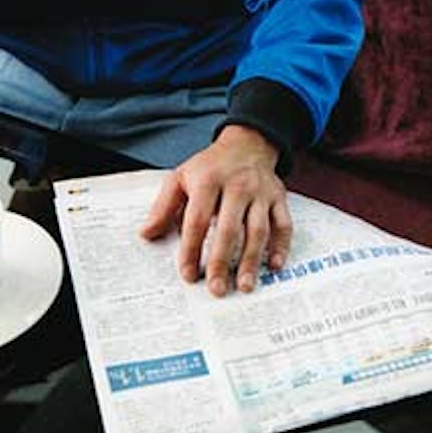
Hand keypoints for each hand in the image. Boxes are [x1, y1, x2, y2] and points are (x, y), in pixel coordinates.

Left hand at [139, 126, 292, 296]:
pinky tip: (274, 266)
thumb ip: (163, 207)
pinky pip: (284, 224)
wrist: (247, 143)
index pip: (197, 220)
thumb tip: (147, 234)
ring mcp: (261, 193)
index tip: (188, 274)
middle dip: (222, 261)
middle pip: (229, 229)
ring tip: (245, 286)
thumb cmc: (210, 167)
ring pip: (258, 230)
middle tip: (216, 289)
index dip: (191, 249)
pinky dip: (281, 246)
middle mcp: (237, 186)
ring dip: (252, 260)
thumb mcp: (180, 177)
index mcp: (209, 181)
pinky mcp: (278, 198)